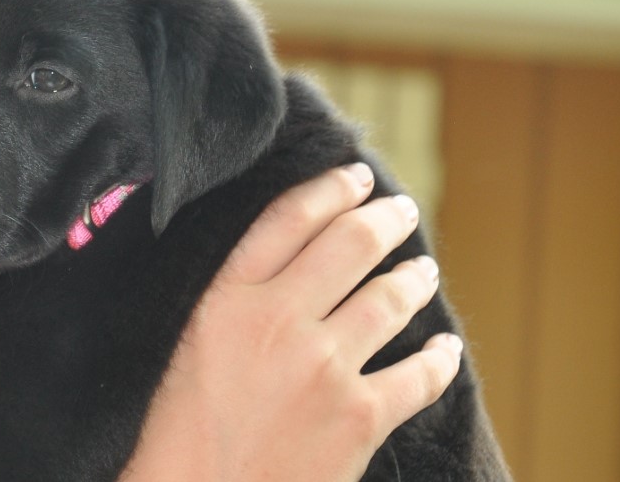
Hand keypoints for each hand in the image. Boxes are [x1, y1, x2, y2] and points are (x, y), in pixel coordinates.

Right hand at [122, 163, 462, 480]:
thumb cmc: (174, 440)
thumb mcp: (184, 351)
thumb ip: (226, 307)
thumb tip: (274, 275)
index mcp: (225, 301)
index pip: (289, 219)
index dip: (329, 189)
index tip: (353, 178)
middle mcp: (279, 322)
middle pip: (350, 245)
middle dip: (384, 219)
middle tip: (401, 211)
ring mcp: (325, 368)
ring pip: (390, 298)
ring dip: (414, 278)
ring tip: (422, 270)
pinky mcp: (359, 418)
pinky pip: (420, 374)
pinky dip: (440, 358)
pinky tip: (445, 350)